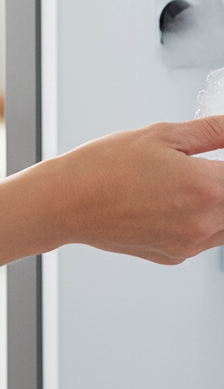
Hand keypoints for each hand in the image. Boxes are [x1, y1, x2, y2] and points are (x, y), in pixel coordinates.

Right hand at [2, 115, 223, 265]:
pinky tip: (173, 201)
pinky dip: (199, 221)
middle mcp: (203, 224)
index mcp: (206, 189)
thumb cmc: (106, 167)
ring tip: (188, 182)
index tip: (217, 161)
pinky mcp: (174, 256)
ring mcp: (189, 245)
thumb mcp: (164, 135)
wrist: (68, 202)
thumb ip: (212, 131)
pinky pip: (202, 239)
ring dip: (219, 205)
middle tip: (205, 168)